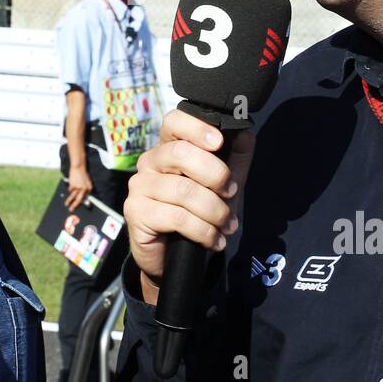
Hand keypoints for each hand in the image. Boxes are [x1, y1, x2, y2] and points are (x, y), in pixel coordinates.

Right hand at [64, 164, 92, 209]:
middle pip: (79, 199)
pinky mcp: (73, 186)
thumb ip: (86, 189)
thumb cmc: (83, 174)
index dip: (85, 203)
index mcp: (89, 188)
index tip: (82, 208)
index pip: (86, 197)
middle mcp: (84, 189)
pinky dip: (70, 189)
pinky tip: (71, 185)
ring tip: (66, 205)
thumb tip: (84, 198)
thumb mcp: (87, 182)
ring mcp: (78, 188)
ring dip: (69, 201)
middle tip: (71, 209)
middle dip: (75, 205)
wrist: (78, 167)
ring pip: (72, 197)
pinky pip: (70, 190)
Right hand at [123, 109, 255, 287]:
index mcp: (168, 148)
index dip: (196, 128)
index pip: (173, 122)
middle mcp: (149, 162)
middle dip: (215, 174)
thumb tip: (246, 133)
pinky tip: (214, 240)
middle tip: (231, 193)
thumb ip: (235, 159)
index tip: (219, 142)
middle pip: (179, 153)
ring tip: (227, 226)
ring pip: (182, 190)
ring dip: (214, 210)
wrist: (175, 259)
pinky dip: (203, 231)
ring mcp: (139, 187)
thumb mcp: (223, 186)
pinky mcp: (136, 212)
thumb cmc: (199, 215)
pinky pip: (176, 217)